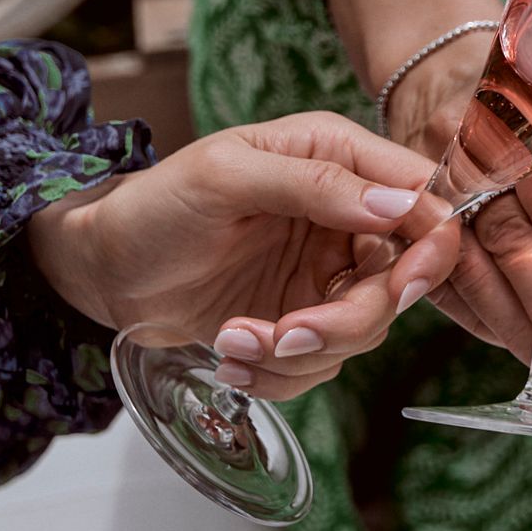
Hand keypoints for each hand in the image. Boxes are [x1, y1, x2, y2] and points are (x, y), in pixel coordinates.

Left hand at [29, 111, 461, 399]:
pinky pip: (321, 362)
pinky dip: (279, 373)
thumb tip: (398, 206)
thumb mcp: (227, 177)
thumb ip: (316, 184)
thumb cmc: (156, 204)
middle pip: (401, 280)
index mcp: (339, 157)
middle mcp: (344, 215)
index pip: (421, 198)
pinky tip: (231, 357)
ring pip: (363, 331)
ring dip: (298, 351)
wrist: (103, 267)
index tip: (398, 285)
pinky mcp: (302, 318)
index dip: (427, 246)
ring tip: (233, 341)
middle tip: (289, 332)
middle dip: (347, 319)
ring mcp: (326, 271)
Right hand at [385, 36, 531, 381]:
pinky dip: (477, 316)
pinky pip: (439, 277)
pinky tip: (512, 344)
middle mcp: (468, 158)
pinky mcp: (406, 217)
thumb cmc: (517, 98)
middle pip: (506, 241)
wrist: (436, 73)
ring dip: (515, 326)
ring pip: (469, 271)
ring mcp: (430, 189)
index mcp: (512, 124)